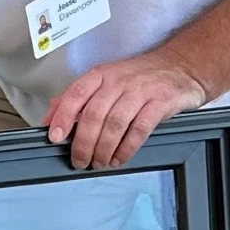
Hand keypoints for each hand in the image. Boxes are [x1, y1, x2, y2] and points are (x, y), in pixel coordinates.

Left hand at [43, 50, 205, 170]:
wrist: (180, 67)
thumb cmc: (139, 77)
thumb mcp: (105, 80)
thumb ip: (76, 98)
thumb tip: (49, 119)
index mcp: (101, 74)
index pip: (76, 94)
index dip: (63, 117)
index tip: (55, 137)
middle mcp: (119, 81)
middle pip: (94, 114)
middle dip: (83, 143)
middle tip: (79, 160)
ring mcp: (140, 91)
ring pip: (115, 124)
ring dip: (103, 149)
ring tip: (99, 162)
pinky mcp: (160, 102)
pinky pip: (139, 129)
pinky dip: (127, 148)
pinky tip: (120, 158)